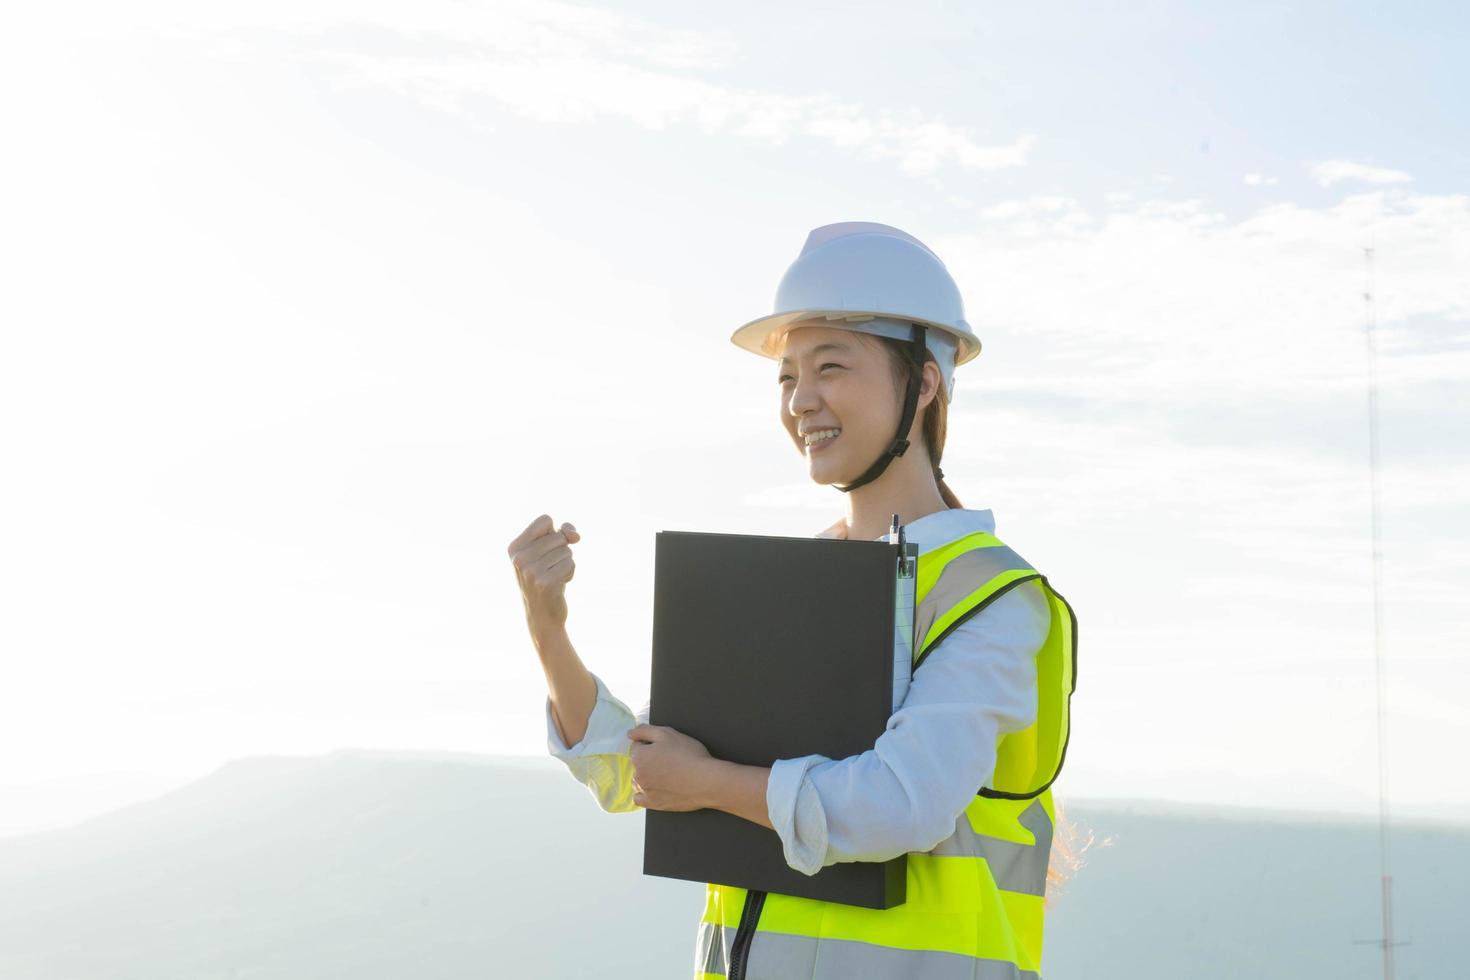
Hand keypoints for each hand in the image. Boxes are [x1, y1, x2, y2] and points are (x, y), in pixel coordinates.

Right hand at [507, 514, 581, 632]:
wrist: (543, 615)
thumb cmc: (547, 578)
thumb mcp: (550, 551)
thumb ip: (563, 532)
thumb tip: (575, 535)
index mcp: (514, 547)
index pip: (545, 519)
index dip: (556, 531)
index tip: (551, 548)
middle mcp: (518, 558)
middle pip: (558, 536)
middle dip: (562, 552)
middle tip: (550, 568)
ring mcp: (530, 571)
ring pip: (566, 551)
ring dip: (566, 564)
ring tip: (553, 577)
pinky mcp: (544, 582)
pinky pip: (570, 564)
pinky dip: (570, 573)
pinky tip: (558, 585)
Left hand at [627, 724, 714, 811]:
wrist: (705, 781)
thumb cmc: (688, 754)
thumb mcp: (667, 733)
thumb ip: (644, 731)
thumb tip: (630, 734)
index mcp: (639, 756)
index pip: (637, 746)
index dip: (651, 744)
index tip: (666, 747)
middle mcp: (638, 774)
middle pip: (639, 763)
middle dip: (649, 760)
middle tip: (670, 759)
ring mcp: (645, 791)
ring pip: (639, 780)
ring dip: (647, 776)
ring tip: (667, 774)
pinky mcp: (653, 804)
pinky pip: (640, 798)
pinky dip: (645, 794)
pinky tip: (656, 789)